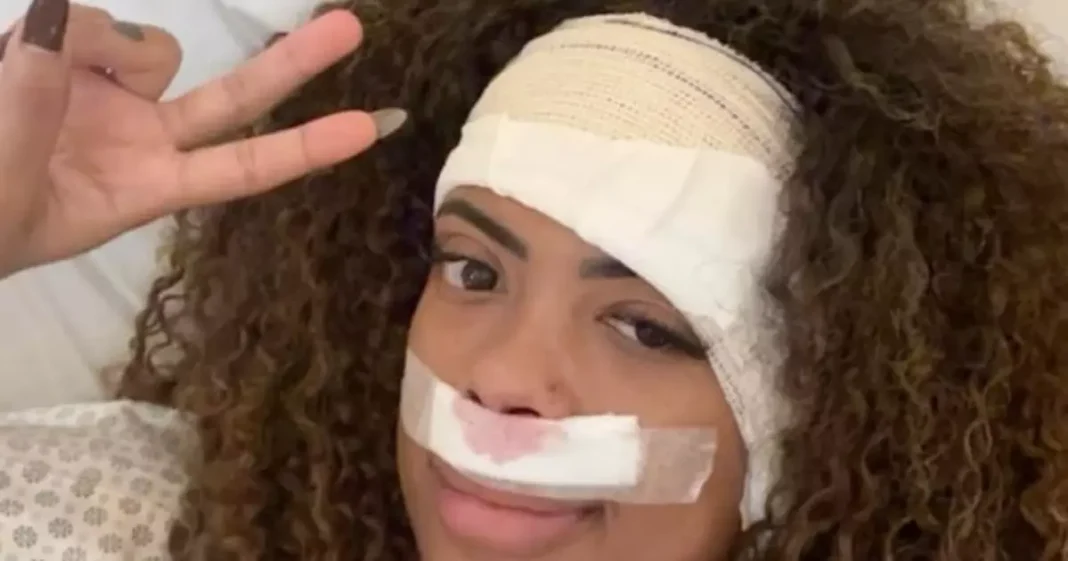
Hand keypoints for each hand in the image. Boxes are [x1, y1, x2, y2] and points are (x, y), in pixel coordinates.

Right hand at [0, 0, 405, 276]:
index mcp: (149, 188)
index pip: (242, 169)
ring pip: (152, 45)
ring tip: (27, 72)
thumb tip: (52, 34)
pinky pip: (84, 20)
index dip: (302, 148)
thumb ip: (32, 111)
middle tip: (350, 28)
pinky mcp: (67, 52)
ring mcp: (111, 92)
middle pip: (236, 97)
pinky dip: (58, 30)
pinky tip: (23, 52)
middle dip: (292, 64)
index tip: (367, 131)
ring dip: (107, 47)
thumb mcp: (9, 192)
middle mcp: (145, 136)